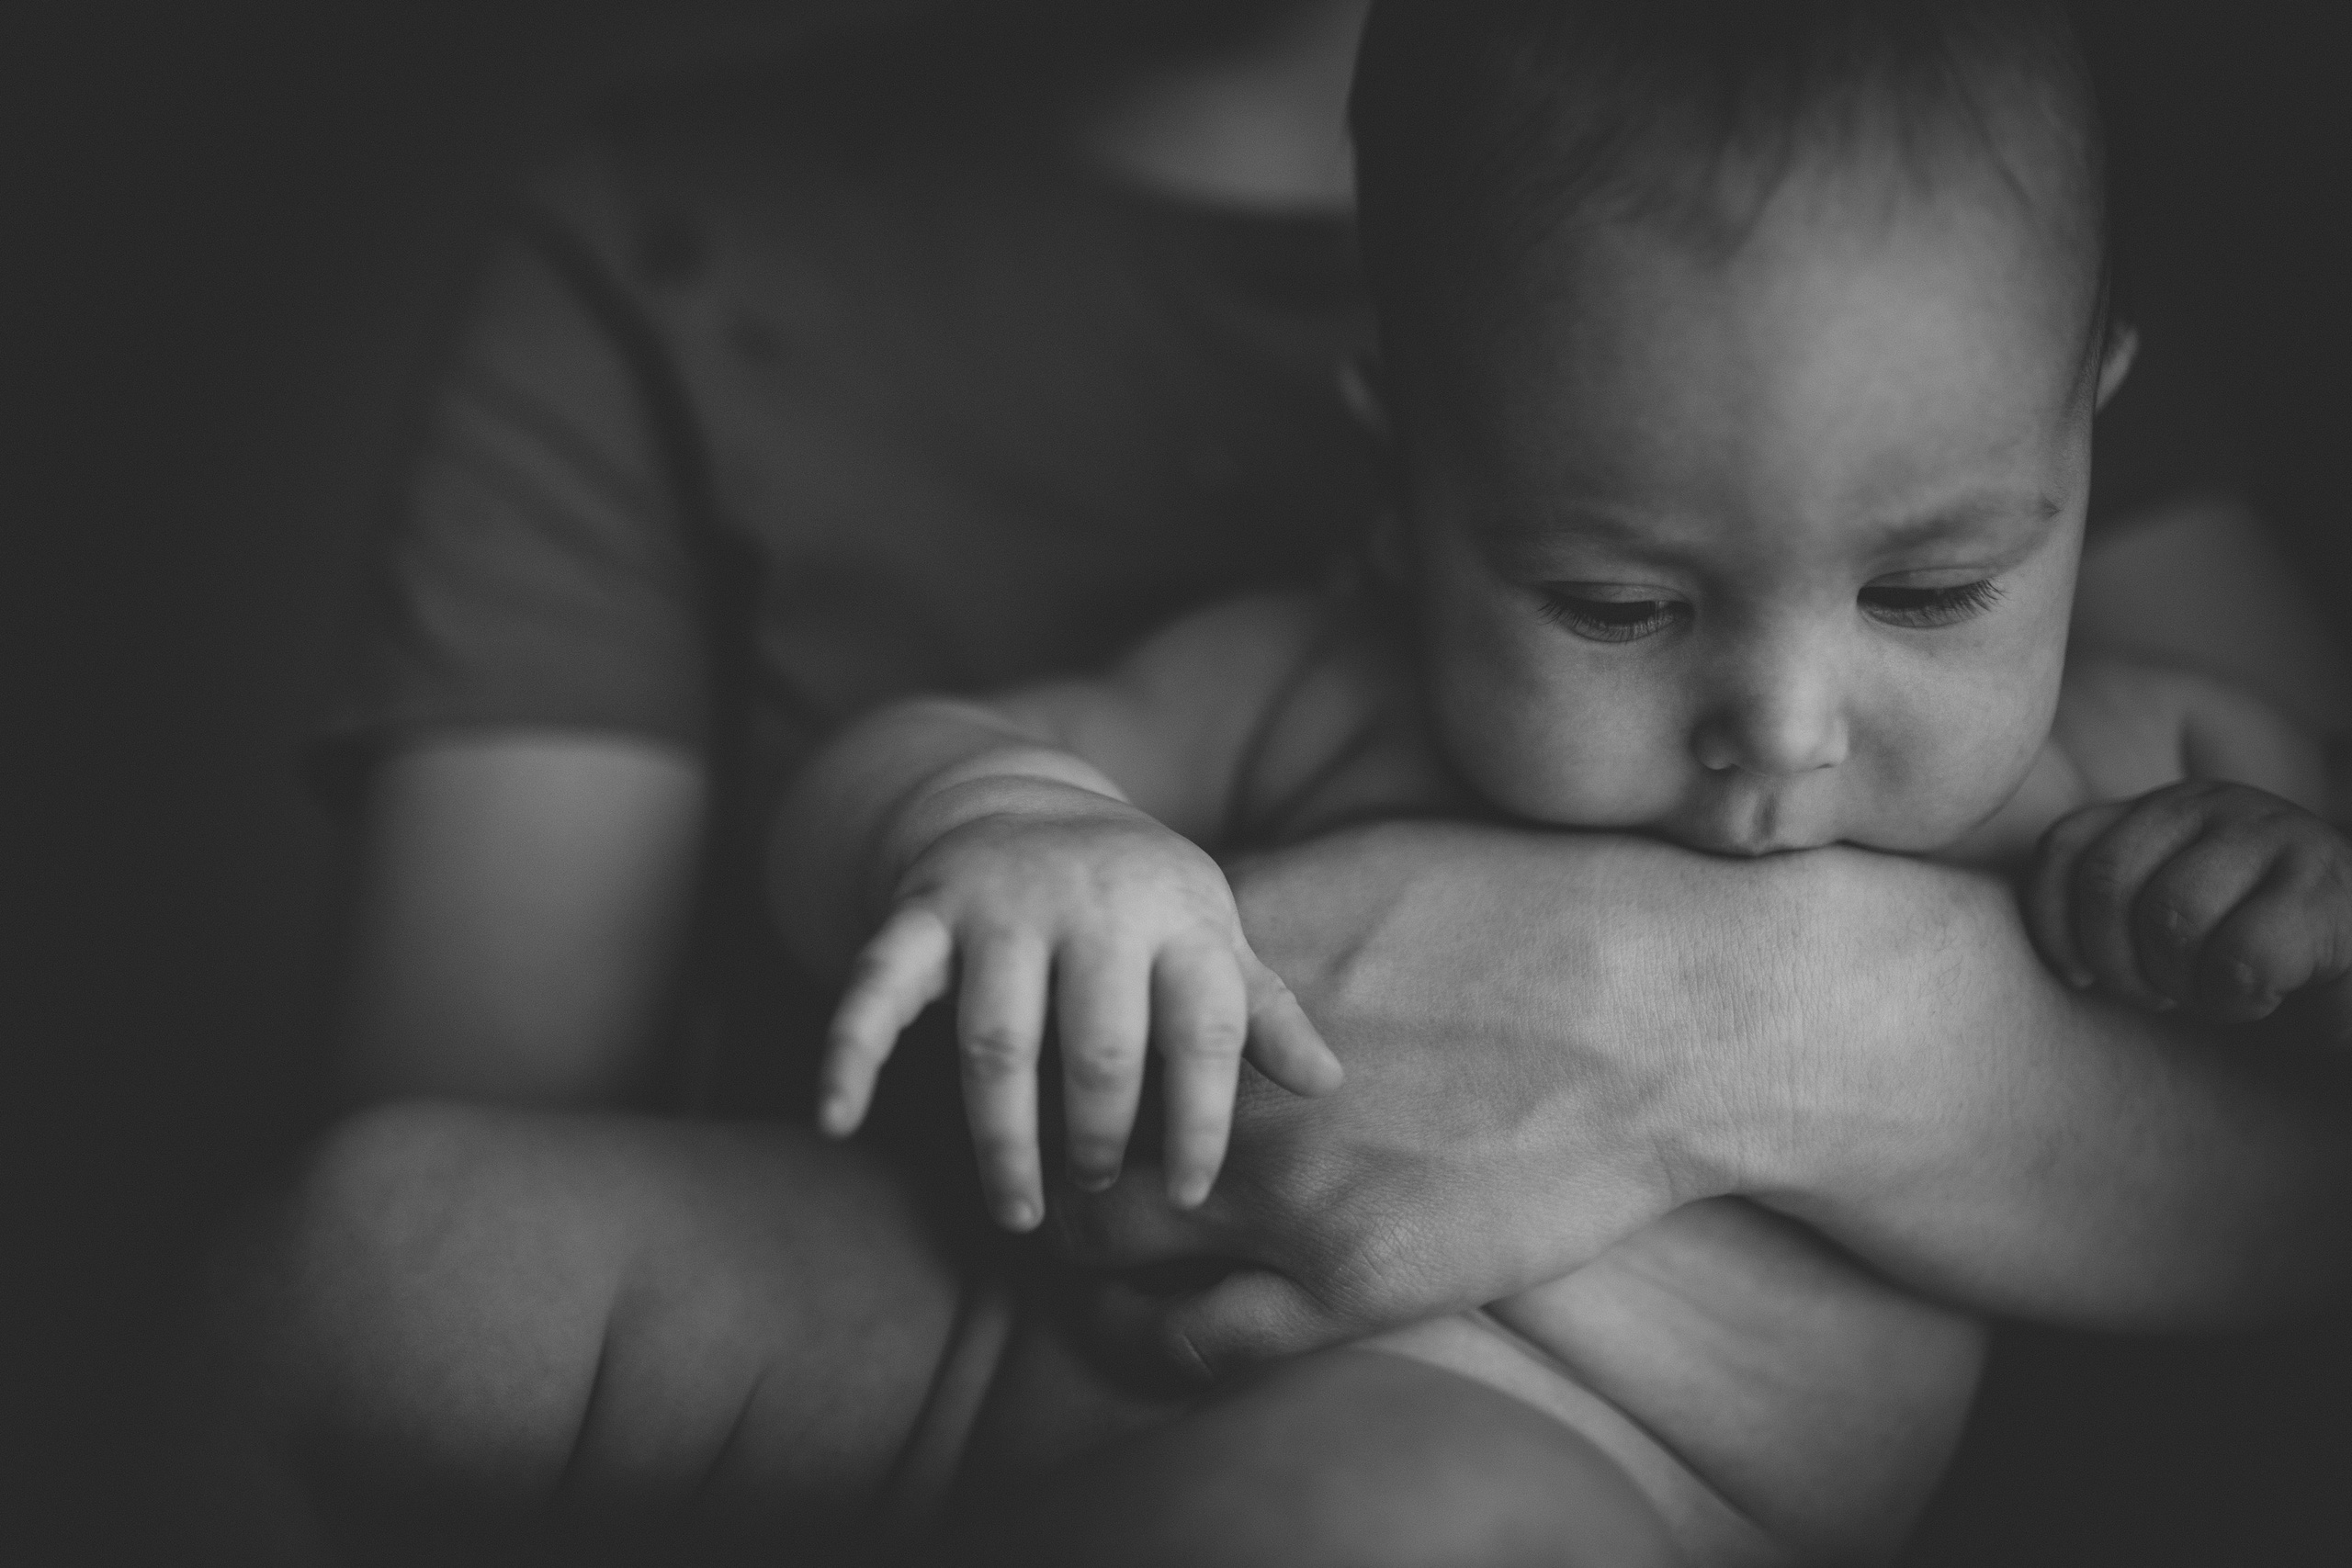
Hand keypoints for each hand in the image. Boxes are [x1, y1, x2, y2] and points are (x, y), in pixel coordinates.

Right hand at [820, 803, 1340, 1231]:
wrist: (1015, 800)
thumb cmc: (1132, 897)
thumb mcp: (1206, 935)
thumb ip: (1260, 1010)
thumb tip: (1331, 1083)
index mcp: (1175, 910)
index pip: (1201, 1029)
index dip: (1202, 1120)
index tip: (1195, 1193)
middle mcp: (1088, 900)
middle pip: (1098, 1046)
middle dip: (1101, 1136)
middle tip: (1100, 1192)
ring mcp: (996, 903)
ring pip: (996, 1041)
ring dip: (1003, 1140)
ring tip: (1020, 1211)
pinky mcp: (918, 911)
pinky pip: (875, 987)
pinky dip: (849, 1053)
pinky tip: (838, 1121)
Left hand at [1053, 825, 1739, 1377]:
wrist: (1678, 1011)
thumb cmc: (1542, 914)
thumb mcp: (1377, 862)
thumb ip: (1266, 911)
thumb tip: (1193, 933)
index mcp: (1231, 969)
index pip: (1077, 1012)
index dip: (1053, 1038)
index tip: (1049, 1055)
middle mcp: (1230, 1079)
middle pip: (1064, 1123)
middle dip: (1037, 1140)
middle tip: (1039, 1154)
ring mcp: (1286, 1186)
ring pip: (1099, 1237)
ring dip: (1070, 1241)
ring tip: (1068, 1242)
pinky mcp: (1353, 1279)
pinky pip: (1196, 1339)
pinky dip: (1140, 1335)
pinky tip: (1131, 1326)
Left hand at [2027, 779, 2351, 1039]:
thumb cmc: (2246, 962)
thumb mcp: (2157, 925)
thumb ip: (2098, 906)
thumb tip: (2024, 944)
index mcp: (2160, 810)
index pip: (2061, 848)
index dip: (2054, 927)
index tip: (2085, 978)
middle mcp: (2212, 804)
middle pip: (2107, 883)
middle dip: (2121, 966)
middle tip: (2162, 996)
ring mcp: (2276, 834)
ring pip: (2171, 917)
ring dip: (2186, 984)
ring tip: (2219, 989)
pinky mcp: (2328, 887)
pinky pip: (2240, 957)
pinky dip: (2241, 999)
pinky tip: (2270, 993)